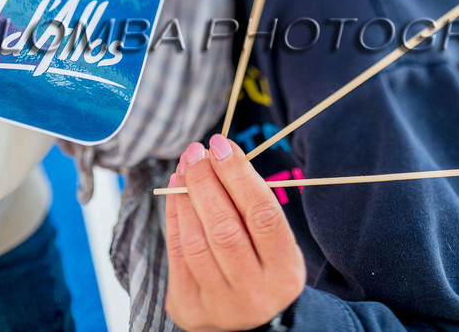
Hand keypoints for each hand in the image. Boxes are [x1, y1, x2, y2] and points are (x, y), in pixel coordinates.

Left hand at [165, 135, 304, 331]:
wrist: (252, 327)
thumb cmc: (264, 270)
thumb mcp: (276, 246)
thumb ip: (254, 208)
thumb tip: (221, 157)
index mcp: (283, 273)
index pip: (263, 217)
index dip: (240, 176)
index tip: (222, 145)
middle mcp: (254, 292)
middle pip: (225, 229)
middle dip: (207, 181)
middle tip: (198, 152)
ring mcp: (219, 303)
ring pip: (196, 241)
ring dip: (186, 196)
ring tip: (185, 167)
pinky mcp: (189, 305)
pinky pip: (177, 252)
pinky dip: (174, 215)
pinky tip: (175, 190)